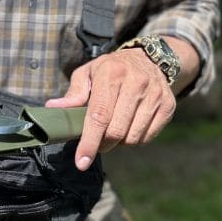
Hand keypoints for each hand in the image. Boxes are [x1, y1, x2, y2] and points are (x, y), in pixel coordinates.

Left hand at [46, 48, 176, 169]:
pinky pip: (146, 138)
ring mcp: (155, 94)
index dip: (89, 142)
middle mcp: (136, 82)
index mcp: (112, 73)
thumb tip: (53, 108)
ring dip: (118, 143)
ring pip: (132, 137)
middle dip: (102, 144)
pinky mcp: (168, 106)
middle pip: (116, 131)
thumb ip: (73, 93)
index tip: (81, 162)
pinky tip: (129, 127)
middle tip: (97, 141)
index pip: (99, 116)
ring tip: (113, 130)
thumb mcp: (88, 74)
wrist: (149, 58)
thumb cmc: (111, 70)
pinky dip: (134, 140)